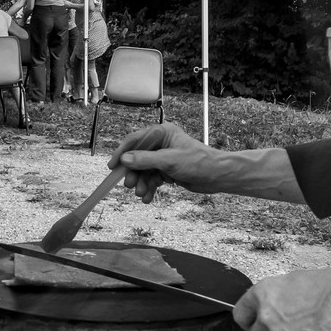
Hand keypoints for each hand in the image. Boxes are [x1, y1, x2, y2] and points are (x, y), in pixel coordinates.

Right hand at [108, 122, 225, 201]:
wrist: (217, 176)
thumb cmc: (199, 162)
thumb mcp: (169, 161)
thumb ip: (145, 160)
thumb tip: (125, 159)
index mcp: (162, 133)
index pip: (135, 141)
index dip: (122, 153)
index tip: (112, 166)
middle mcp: (161, 144)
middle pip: (137, 158)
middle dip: (133, 173)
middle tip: (130, 185)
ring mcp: (163, 158)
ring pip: (144, 171)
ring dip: (141, 183)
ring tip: (142, 194)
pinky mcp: (167, 170)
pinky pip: (152, 179)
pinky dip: (149, 188)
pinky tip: (148, 197)